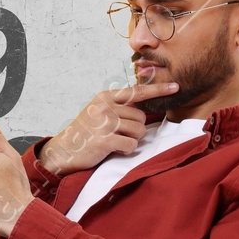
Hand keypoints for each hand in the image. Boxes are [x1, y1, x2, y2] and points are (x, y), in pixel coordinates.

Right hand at [39, 78, 178, 176]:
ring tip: (114, 142)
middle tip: (118, 135)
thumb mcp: (99, 112)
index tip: (176, 87)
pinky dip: (125, 150)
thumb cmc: (85, 133)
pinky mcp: (104, 140)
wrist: (63, 151)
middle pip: (141, 117)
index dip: (158, 89)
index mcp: (105, 97)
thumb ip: (119, 106)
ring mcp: (104, 123)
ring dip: (131, 140)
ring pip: (139, 131)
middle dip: (136, 130)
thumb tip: (145, 105)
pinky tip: (113, 149)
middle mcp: (105, 107)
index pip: (137, 91)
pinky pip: (131, 145)